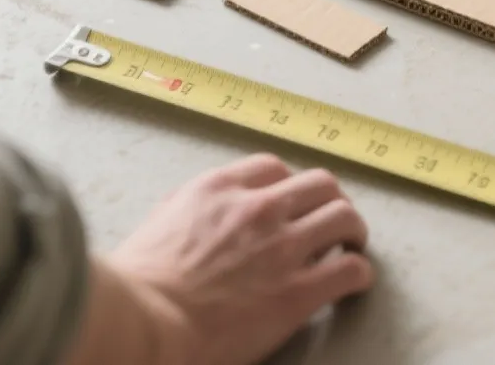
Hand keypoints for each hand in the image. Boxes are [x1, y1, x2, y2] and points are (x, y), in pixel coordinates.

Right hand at [103, 154, 373, 364]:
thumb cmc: (134, 287)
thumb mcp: (156, 225)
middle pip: (321, 184)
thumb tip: (195, 213)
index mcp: (218, 190)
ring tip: (351, 245)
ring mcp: (283, 248)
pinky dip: (359, 273)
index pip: (273, 168)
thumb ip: (187, 210)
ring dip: (353, 230)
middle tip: (332, 220)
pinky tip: (354, 282)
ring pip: (344, 217)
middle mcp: (257, 209)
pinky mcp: (299, 290)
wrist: (141, 325)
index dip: (289, 185)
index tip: (294, 201)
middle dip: (330, 200)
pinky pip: (350, 269)